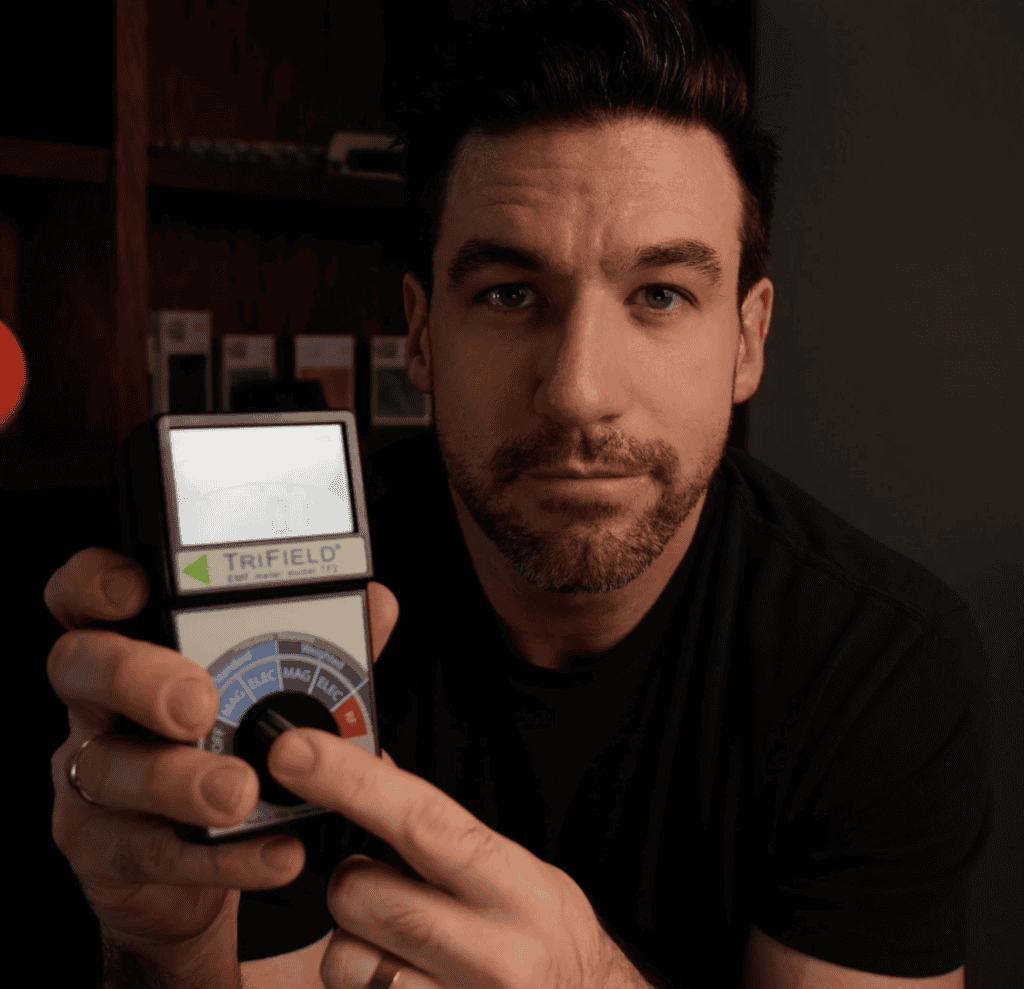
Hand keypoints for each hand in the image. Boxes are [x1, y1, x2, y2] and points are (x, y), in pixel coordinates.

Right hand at [45, 547, 399, 969]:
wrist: (206, 861)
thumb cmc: (232, 748)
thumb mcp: (276, 689)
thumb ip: (321, 645)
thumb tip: (376, 607)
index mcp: (139, 645)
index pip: (88, 596)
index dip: (96, 584)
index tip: (135, 589)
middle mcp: (103, 704)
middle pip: (83, 667)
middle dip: (138, 677)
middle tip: (198, 703)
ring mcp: (95, 777)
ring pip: (111, 768)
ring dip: (180, 780)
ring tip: (240, 791)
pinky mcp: (107, 851)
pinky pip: (150, 852)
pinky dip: (218, 856)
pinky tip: (271, 850)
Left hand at [265, 729, 648, 988]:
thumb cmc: (544, 942)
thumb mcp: (515, 875)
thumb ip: (447, 834)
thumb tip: (371, 769)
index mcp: (518, 889)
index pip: (422, 820)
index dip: (351, 780)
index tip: (297, 752)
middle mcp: (494, 953)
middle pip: (361, 893)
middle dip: (351, 881)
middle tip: (383, 886)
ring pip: (342, 958)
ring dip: (352, 943)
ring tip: (399, 945)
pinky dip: (363, 986)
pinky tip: (405, 981)